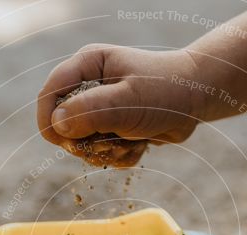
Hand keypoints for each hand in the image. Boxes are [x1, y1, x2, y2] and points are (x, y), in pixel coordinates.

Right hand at [36, 44, 204, 164]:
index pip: (50, 94)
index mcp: (87, 66)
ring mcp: (100, 109)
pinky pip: (102, 154)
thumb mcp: (128, 100)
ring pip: (82, 146)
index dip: (48, 120)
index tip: (59, 141)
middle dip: (86, 142)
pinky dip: (120, 156)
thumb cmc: (166, 91)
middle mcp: (88, 86)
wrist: (198, 101)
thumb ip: (91, 110)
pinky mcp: (112, 128)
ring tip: (132, 139)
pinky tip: (140, 144)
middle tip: (110, 141)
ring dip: (107, 152)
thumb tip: (57, 125)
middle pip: (62, 126)